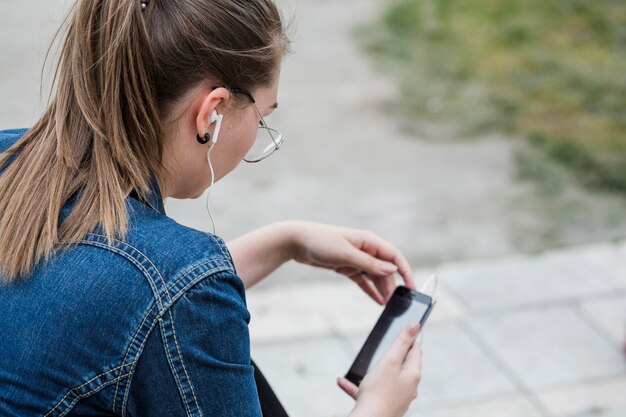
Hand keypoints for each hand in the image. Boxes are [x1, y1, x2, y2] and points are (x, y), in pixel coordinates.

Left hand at [287, 221, 414, 303]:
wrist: (297, 241)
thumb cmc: (321, 242)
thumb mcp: (346, 254)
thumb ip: (369, 263)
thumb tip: (392, 269)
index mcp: (369, 241)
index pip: (395, 256)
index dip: (405, 272)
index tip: (413, 288)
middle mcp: (366, 249)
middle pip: (386, 269)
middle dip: (393, 286)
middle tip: (397, 304)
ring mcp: (357, 259)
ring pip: (375, 276)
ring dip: (382, 290)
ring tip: (389, 306)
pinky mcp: (347, 267)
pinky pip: (363, 280)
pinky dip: (370, 290)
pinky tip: (378, 301)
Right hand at [339, 324, 422, 416]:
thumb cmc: (378, 393)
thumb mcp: (390, 361)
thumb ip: (402, 342)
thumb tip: (415, 325)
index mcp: (412, 375)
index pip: (416, 350)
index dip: (407, 339)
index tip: (397, 331)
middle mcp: (408, 387)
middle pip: (401, 364)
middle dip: (389, 355)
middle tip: (378, 348)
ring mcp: (397, 397)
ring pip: (384, 378)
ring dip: (371, 370)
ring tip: (360, 365)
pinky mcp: (385, 405)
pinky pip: (371, 391)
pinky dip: (359, 385)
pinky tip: (344, 381)